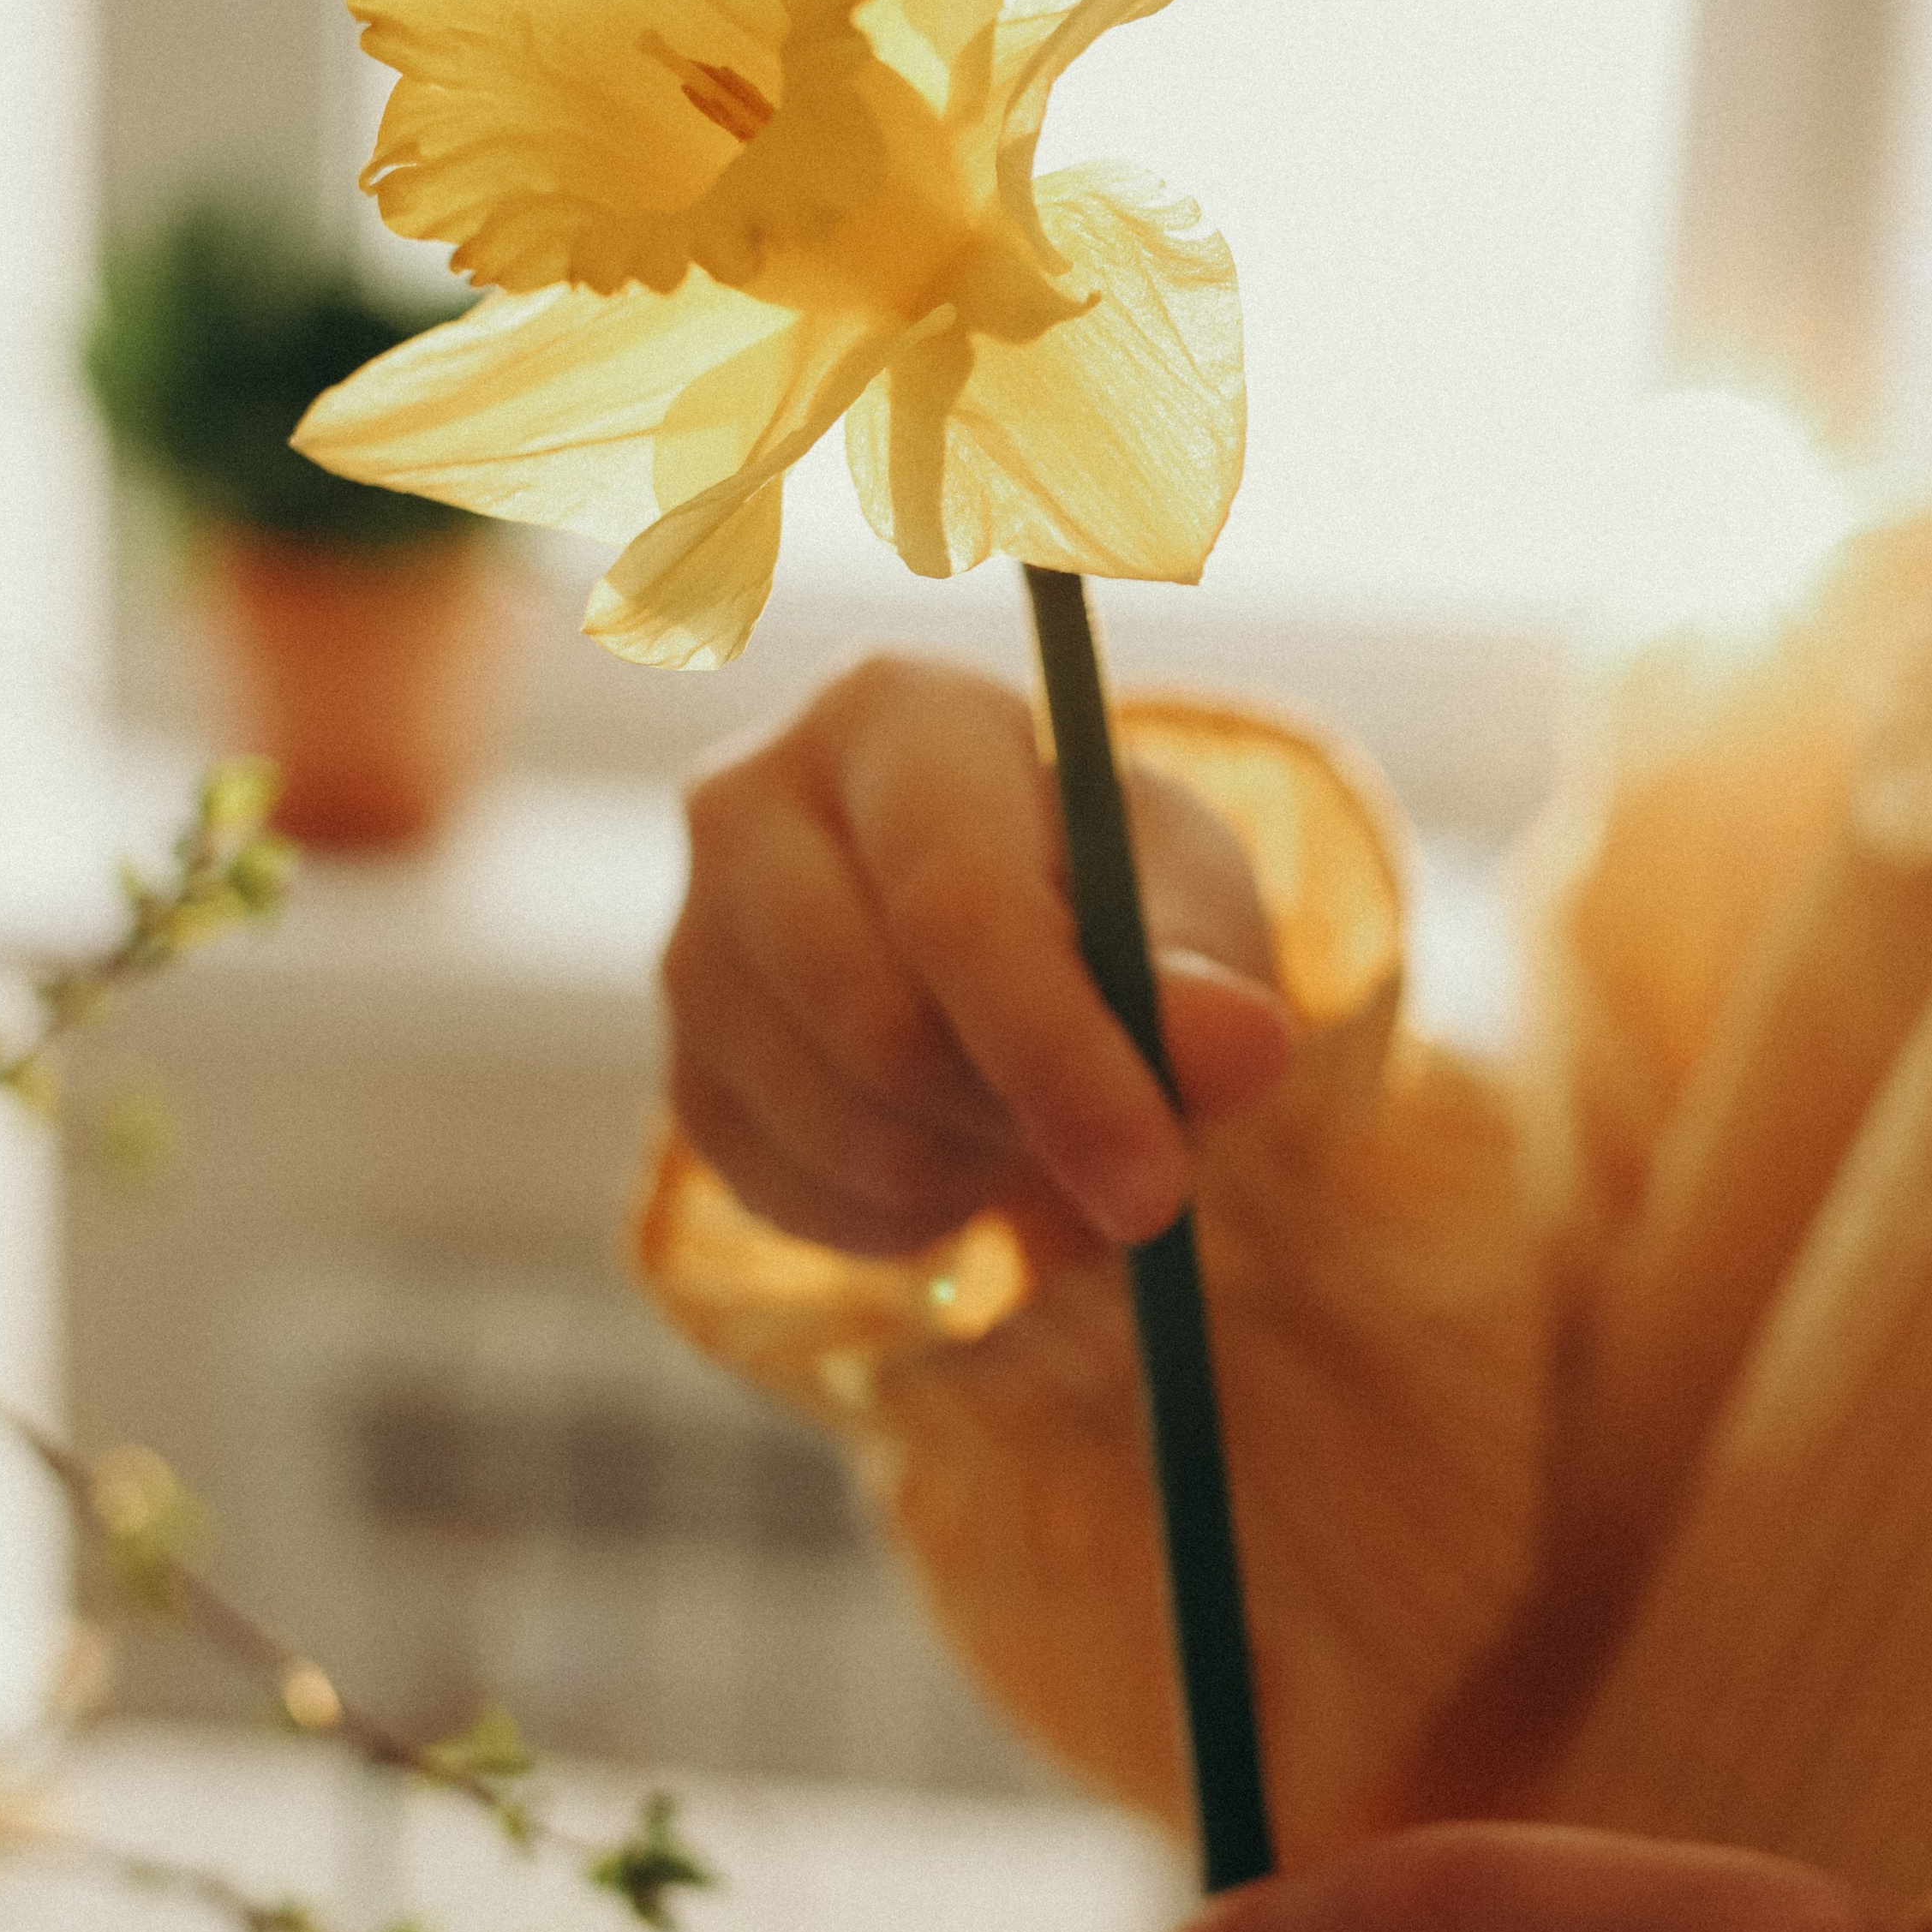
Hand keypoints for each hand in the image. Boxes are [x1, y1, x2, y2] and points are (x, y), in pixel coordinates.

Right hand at [663, 656, 1292, 1256]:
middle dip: (1023, 1126)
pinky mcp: (687, 1072)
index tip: (1155, 1186)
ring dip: (982, 1175)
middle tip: (1126, 1165)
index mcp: (890, 713)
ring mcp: (694, 944)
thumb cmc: (1109, 889)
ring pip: (846, 1131)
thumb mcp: (1188, 906)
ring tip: (1043, 1123)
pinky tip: (965, 1149)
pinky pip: (803, 1202)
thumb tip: (1244, 1049)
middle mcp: (750, 805)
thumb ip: (1208, 974)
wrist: (1010, 930)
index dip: (1058, 1055)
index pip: (954, 900)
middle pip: (878, 1026)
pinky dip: (916, 1217)